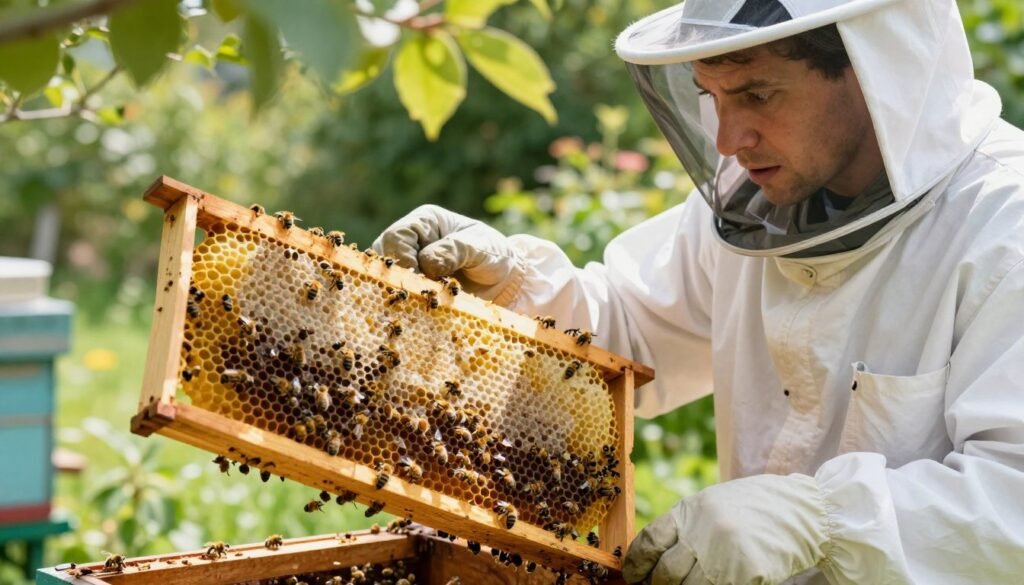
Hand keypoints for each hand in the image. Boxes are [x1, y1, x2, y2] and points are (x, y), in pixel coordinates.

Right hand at [373, 205, 523, 301]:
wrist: (506, 283)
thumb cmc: (495, 256)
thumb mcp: (481, 247)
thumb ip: (455, 250)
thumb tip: (427, 264)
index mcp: (426, 222)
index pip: (399, 235)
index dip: (402, 257)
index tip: (418, 276)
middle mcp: (413, 242)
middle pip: (384, 256)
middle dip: (399, 277)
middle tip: (418, 294)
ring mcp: (411, 266)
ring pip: (387, 278)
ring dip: (402, 292)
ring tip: (421, 304)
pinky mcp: (414, 288)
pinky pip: (399, 295)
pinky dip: (407, 305)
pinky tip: (419, 313)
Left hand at [624, 473, 831, 584]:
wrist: (803, 511)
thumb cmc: (754, 508)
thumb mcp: (713, 505)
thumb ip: (685, 527)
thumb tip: (656, 558)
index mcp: (689, 511)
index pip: (649, 541)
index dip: (636, 564)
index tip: (633, 576)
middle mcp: (701, 532)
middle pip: (665, 573)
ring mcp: (722, 556)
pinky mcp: (743, 576)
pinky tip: (715, 584)